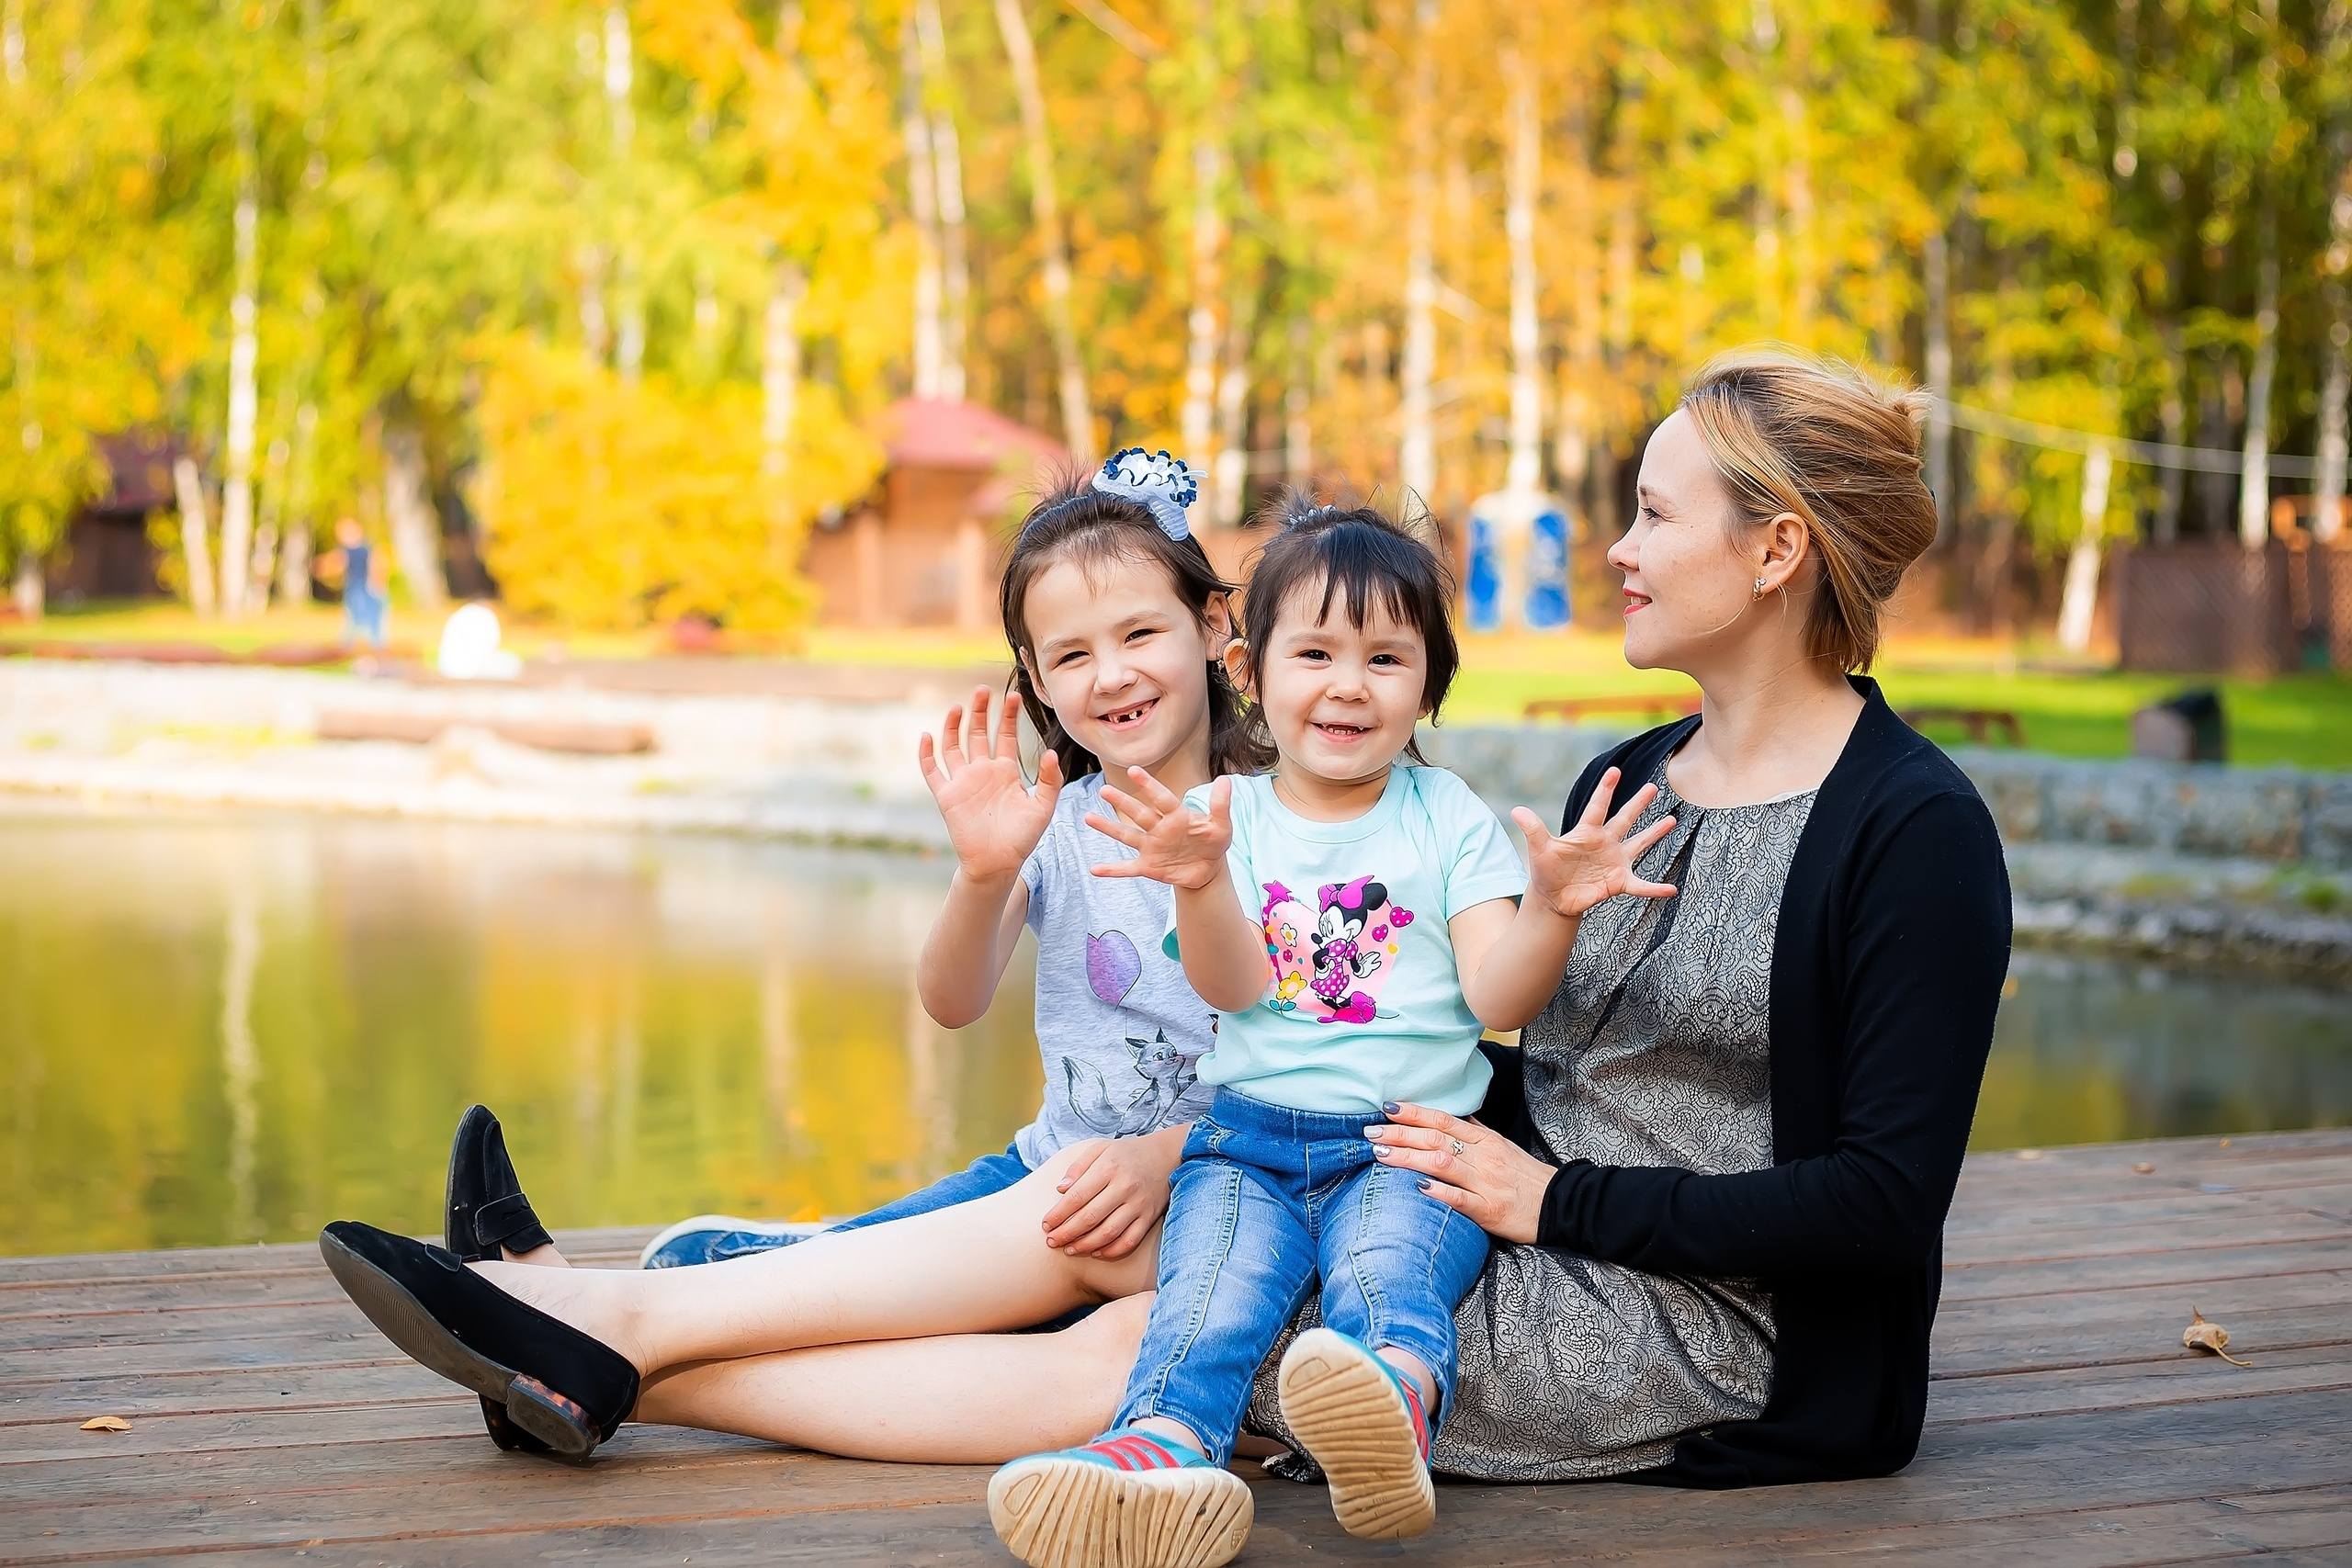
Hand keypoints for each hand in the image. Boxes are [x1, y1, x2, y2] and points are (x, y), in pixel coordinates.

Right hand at [919, 684, 1061, 882]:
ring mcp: (963, 782)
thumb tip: (1052, 752)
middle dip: (980, 712)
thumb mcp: (1043, 807)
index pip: (1006, 736)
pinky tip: (927, 736)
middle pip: (979, 734)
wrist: (998, 863)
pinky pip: (932, 771)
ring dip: (953, 727)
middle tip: (982, 690)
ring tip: (957, 707)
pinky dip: (927, 754)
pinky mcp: (947, 795)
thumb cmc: (1022, 838)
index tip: (1012, 696)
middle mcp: (983, 772)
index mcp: (1006, 772)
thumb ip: (1051, 780)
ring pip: (954, 746)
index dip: (1008, 716)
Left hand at [1040, 1127, 1185, 1257]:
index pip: (1077, 1196)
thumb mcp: (1100, 1149)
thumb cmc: (1126, 1153)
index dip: (1058, 1214)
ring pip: (1109, 1232)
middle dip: (1067, 1233)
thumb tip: (1060, 1190)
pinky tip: (1096, 1252)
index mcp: (1109, 1167)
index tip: (1045, 1225)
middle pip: (1090, 1217)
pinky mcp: (1149, 1217)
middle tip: (1051, 1242)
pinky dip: (1112, 1250)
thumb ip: (1078, 1167)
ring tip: (1070, 1249)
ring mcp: (1139, 1204)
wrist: (1167, 1155)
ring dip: (1085, 1245)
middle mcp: (1124, 1186)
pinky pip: (1130, 1240)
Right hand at [1085, 769, 1232, 891]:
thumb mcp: (1221, 826)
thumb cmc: (1213, 842)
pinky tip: (1095, 869)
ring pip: (1127, 836)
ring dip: (1108, 828)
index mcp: (1176, 816)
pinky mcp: (1148, 867)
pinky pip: (1127, 868)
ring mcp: (1151, 847)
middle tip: (1104, 790)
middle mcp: (1159, 829)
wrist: (1208, 869)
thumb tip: (1226, 779)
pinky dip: (1112, 870)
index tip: (1133, 770)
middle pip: (1138, 813)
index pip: (1161, 799)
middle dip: (1122, 802)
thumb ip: (1220, 805)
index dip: (1149, 785)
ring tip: (1088, 817)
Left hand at [1365, 1103, 1555, 1244]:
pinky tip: (1417, 1188)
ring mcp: (1486, 1183)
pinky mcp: (1490, 1210)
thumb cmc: (1528, 1177)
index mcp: (1485, 1140)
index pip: (1444, 1120)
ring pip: (1442, 1163)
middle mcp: (1483, 1157)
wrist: (1561, 1206)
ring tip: (1381, 1154)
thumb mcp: (1504, 1147)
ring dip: (1409, 1157)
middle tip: (1370, 1133)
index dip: (1414, 1113)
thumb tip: (1459, 1115)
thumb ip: (1478, 1132)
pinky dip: (1439, 1192)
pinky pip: (1461, 1199)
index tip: (1387, 1108)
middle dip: (1400, 1134)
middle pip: (1436, 1139)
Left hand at [1512, 766, 1679, 920]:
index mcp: (1587, 832)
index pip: (1597, 807)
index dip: (1605, 789)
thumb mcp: (1540, 849)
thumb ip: (1533, 830)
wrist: (1554, 897)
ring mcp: (1615, 861)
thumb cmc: (1547, 870)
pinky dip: (1654, 888)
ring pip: (1639, 844)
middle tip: (1653, 786)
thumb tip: (1516, 810)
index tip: (1614, 770)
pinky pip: (1641, 885)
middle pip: (1624, 819)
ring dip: (1654, 833)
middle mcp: (1605, 842)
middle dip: (1637, 803)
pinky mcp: (1619, 881)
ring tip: (1671, 820)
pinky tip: (1671, 890)